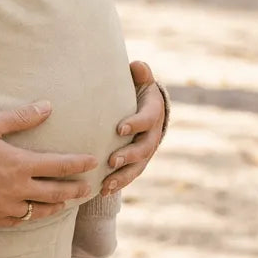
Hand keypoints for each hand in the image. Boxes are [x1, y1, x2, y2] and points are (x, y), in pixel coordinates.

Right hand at [0, 102, 96, 226]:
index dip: (79, 163)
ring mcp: (5, 208)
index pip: (59, 165)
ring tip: (67, 201)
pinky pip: (21, 221)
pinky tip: (35, 212)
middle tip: (91, 187)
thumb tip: (47, 106)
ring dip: (58, 205)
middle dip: (76, 189)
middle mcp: (17, 190)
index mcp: (18, 164)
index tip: (94, 161)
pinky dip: (33, 216)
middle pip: (57, 192)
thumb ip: (20, 117)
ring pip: (41, 211)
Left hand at [100, 60, 164, 195]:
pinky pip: (130, 175)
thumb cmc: (137, 89)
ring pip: (137, 167)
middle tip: (112, 160)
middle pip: (144, 148)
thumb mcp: (141, 79)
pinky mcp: (138, 162)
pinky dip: (118, 183)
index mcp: (153, 112)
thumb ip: (140, 73)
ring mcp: (147, 151)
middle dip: (129, 155)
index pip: (147, 119)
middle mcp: (153, 134)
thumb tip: (137, 66)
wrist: (146, 108)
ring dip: (123, 176)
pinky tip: (103, 190)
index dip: (135, 124)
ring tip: (107, 184)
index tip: (119, 128)